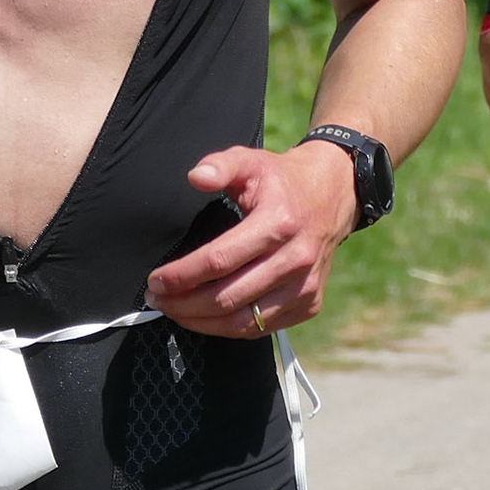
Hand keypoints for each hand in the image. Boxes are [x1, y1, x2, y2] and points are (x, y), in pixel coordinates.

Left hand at [144, 140, 360, 336]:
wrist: (333, 195)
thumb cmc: (282, 180)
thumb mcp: (252, 161)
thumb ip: (221, 165)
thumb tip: (195, 177)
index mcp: (279, 223)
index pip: (220, 260)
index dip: (182, 275)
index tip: (155, 280)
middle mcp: (296, 260)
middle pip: (227, 297)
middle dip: (183, 304)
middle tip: (157, 299)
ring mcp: (305, 287)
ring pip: (242, 321)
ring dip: (201, 322)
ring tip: (175, 311)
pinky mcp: (309, 304)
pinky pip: (261, 327)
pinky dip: (228, 327)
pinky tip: (207, 317)